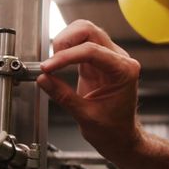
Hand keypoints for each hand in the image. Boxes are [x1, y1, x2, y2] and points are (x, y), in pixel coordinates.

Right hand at [37, 20, 142, 155]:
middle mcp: (120, 59)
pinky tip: (57, 63)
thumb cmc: (114, 130)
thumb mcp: (86, 116)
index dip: (66, 57)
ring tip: (53, 61)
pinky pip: (81, 44)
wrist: (121, 137)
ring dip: (65, 41)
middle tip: (51, 60)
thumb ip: (63, 96)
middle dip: (66, 40)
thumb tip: (44, 79)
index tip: (49, 67)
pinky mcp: (97, 62)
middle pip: (90, 31)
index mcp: (124, 71)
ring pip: (85, 32)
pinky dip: (66, 50)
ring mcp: (109, 58)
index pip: (92, 51)